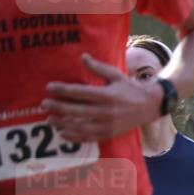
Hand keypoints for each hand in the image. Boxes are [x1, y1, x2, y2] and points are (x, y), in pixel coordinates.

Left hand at [42, 53, 164, 141]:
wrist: (149, 106)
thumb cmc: (130, 89)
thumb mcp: (116, 75)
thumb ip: (98, 68)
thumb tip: (82, 57)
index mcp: (107, 95)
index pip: (80, 93)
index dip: (62, 90)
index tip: (49, 88)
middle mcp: (107, 111)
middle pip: (76, 110)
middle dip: (58, 108)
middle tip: (44, 104)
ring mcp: (108, 125)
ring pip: (80, 126)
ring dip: (63, 124)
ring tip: (50, 120)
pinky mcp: (109, 134)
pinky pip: (89, 137)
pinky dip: (74, 137)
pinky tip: (63, 133)